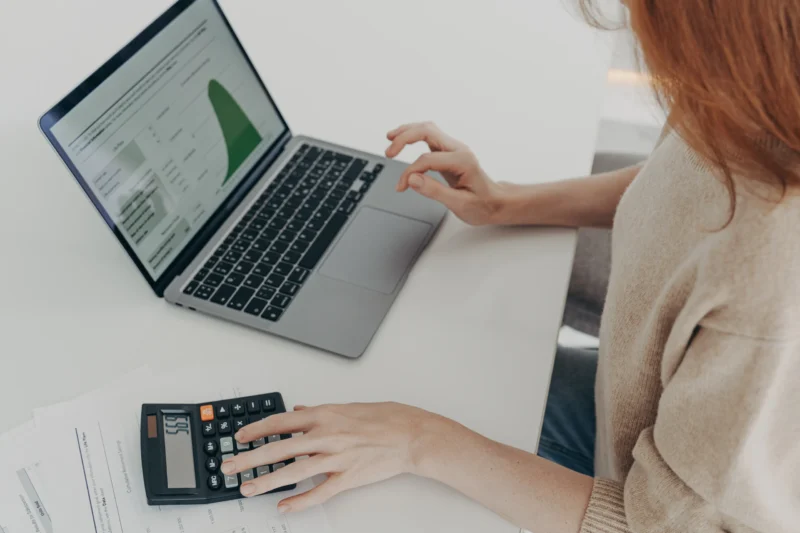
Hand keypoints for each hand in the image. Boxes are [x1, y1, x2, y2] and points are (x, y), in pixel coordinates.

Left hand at [221, 402, 444, 512]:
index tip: (239, 437)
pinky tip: (285, 507)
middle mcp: (326, 436)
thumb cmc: (387, 418)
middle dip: (250, 459)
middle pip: (279, 448)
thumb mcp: (349, 406)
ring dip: (267, 482)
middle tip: (229, 467)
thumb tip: (300, 410)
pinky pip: (319, 493)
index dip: (256, 430)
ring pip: (293, 472)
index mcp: (325, 415)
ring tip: (247, 489)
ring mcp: (336, 458)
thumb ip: (321, 411)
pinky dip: (300, 502)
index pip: (281, 422)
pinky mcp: (348, 478)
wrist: (413, 435)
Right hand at [385, 122, 508, 225]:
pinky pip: (429, 135)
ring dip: (408, 131)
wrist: (495, 202)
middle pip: (427, 130)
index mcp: (462, 160)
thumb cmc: (482, 205)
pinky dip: (413, 135)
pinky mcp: (448, 152)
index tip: (402, 186)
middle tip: (389, 152)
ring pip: (428, 128)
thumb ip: (434, 190)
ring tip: (390, 138)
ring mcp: (454, 148)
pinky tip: (402, 139)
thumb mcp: (459, 204)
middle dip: (404, 138)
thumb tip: (412, 179)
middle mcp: (458, 149)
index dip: (410, 173)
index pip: (427, 159)